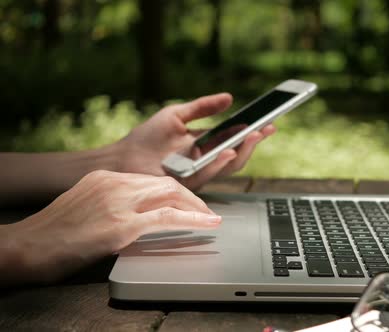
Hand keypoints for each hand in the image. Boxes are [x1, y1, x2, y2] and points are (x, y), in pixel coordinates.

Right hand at [0, 170, 220, 283]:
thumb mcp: (85, 205)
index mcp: (105, 176)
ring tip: (210, 218)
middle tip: (205, 211)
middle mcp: (115, 183)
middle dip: (191, 197)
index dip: (175, 191)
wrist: (28, 246)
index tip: (186, 200)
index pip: (151, 179)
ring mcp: (119, 202)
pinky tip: (207, 224)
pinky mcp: (122, 225)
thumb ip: (111, 202)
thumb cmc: (53, 233)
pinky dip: (193, 219)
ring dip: (196, 207)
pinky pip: (168, 218)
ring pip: (172, 195)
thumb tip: (137, 213)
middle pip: (166, 183)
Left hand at [115, 93, 275, 189]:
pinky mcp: (188, 183)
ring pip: (228, 167)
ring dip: (243, 151)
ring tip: (253, 136)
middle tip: (266, 128)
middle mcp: (206, 161)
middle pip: (237, 155)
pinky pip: (209, 174)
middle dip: (254, 142)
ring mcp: (199, 173)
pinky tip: (229, 150)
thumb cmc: (146, 138)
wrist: (123, 158)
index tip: (269, 121)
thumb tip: (229, 97)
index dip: (253, 131)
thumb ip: (202, 107)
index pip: (235, 139)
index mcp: (206, 145)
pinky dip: (221, 162)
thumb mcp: (177, 114)